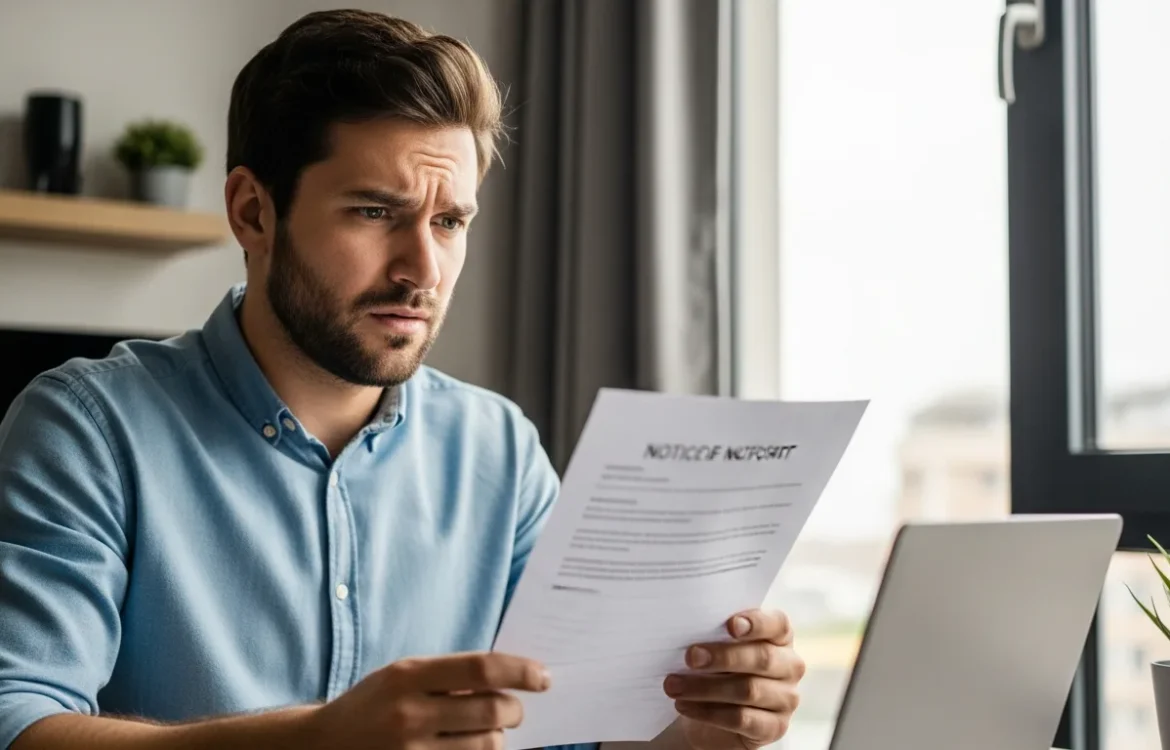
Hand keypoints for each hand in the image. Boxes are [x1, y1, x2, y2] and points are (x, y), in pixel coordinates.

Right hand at [308, 652, 548, 749]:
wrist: (321, 746)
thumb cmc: (372, 705)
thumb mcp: (401, 676)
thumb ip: (448, 675)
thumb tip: (508, 677)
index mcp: (408, 676)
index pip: (480, 669)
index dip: (519, 671)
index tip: (542, 677)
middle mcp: (410, 714)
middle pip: (491, 711)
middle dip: (515, 710)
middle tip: (514, 709)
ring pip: (487, 745)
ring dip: (498, 737)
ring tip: (486, 731)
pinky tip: (471, 747)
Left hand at [664, 610, 804, 749]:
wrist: (710, 714)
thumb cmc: (715, 670)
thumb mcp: (716, 648)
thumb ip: (714, 636)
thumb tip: (691, 633)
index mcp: (779, 638)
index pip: (777, 624)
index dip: (757, 623)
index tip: (731, 624)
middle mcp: (789, 666)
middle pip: (762, 658)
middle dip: (723, 657)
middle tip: (690, 657)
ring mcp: (785, 699)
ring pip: (748, 690)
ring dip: (705, 688)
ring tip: (674, 686)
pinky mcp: (774, 727)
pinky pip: (742, 719)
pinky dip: (709, 712)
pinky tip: (685, 706)